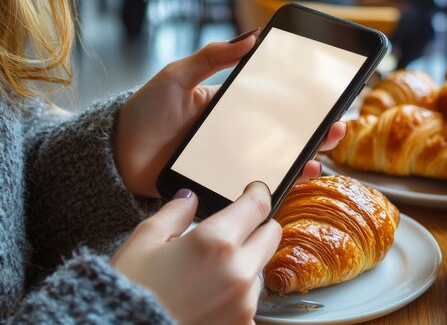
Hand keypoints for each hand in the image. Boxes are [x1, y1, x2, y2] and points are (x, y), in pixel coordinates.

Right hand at [112, 183, 279, 323]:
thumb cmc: (128, 292)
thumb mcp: (143, 243)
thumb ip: (174, 214)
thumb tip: (190, 198)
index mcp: (216, 241)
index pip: (258, 206)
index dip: (258, 193)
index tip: (255, 191)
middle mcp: (238, 271)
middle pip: (270, 235)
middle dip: (257, 227)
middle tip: (236, 229)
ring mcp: (244, 302)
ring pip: (259, 269)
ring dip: (244, 264)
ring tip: (209, 273)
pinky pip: (250, 301)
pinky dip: (236, 295)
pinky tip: (208, 297)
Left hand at [115, 33, 346, 197]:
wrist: (115, 158)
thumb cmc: (142, 114)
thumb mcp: (177, 77)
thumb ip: (211, 57)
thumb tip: (249, 37)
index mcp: (227, 108)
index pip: (270, 104)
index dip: (298, 103)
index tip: (323, 98)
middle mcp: (234, 135)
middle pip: (282, 134)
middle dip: (312, 131)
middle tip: (336, 125)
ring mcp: (229, 162)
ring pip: (275, 159)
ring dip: (304, 157)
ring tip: (324, 152)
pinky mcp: (220, 185)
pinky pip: (255, 186)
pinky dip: (279, 183)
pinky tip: (298, 177)